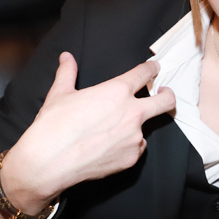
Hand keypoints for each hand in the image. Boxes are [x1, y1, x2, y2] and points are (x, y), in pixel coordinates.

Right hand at [1, 52, 175, 213]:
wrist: (49, 161)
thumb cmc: (54, 126)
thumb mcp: (60, 94)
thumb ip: (68, 73)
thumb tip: (66, 57)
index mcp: (117, 91)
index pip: (144, 74)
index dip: (152, 69)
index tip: (155, 68)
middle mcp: (132, 113)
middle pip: (166, 101)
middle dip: (168, 94)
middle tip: (164, 93)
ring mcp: (134, 137)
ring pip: (145, 128)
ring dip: (135, 126)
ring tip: (111, 132)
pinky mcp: (132, 158)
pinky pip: (136, 148)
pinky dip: (127, 146)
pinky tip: (109, 147)